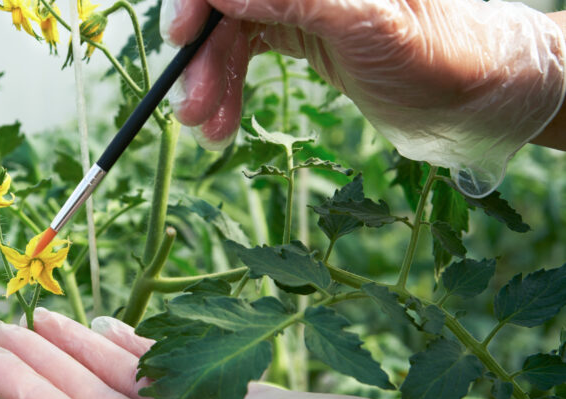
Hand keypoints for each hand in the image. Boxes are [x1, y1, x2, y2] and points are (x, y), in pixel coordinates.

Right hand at [162, 0, 565, 196]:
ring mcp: (299, 1)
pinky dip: (228, 89)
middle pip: (226, 4)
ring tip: (209, 130)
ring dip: (210, 82)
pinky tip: (223, 123)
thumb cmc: (438, 54)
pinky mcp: (300, 31)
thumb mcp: (365, 25)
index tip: (180, 37)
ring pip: (229, 32)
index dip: (198, 0)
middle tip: (190, 108)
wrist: (473, 96)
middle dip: (201, 55)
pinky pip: (245, 54)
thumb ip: (293, 0)